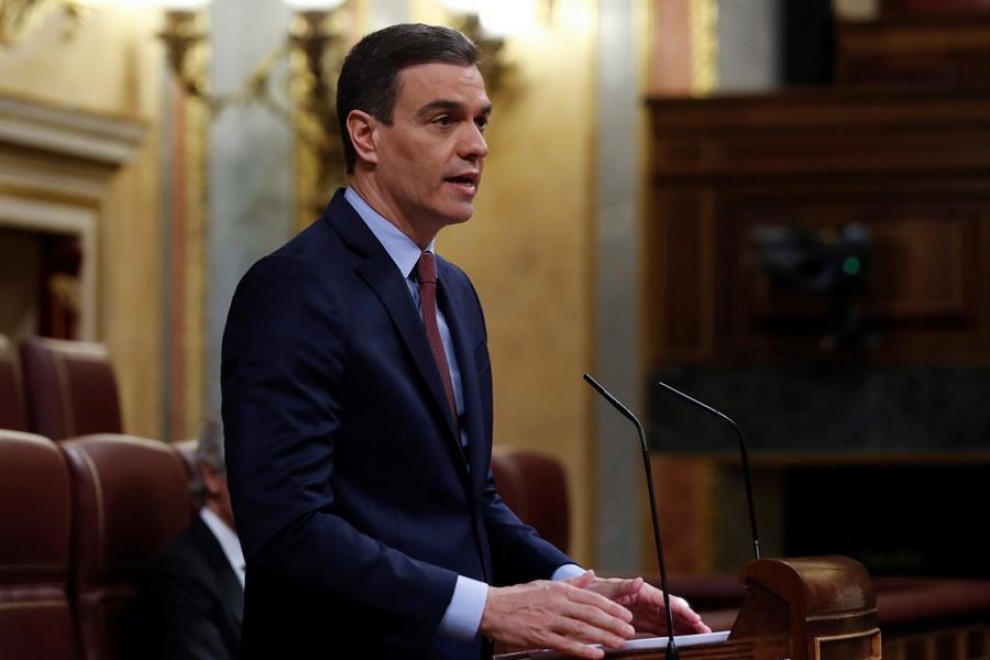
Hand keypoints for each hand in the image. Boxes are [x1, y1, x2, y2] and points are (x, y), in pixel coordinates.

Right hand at [480, 571, 636, 658]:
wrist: (492, 608)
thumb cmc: (518, 597)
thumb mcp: (545, 584)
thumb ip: (570, 583)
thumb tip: (590, 575)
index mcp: (559, 591)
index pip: (592, 599)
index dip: (612, 608)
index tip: (626, 615)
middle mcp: (557, 604)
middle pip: (591, 614)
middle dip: (614, 623)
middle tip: (630, 631)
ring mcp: (549, 621)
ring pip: (582, 629)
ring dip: (604, 637)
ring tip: (620, 642)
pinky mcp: (540, 637)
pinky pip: (566, 644)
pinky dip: (583, 650)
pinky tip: (596, 655)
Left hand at [581, 571, 712, 635]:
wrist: (581, 598)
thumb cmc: (593, 590)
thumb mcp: (605, 588)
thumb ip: (622, 586)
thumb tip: (639, 580)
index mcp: (639, 591)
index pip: (664, 601)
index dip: (680, 610)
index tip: (694, 617)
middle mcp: (644, 600)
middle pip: (670, 612)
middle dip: (688, 620)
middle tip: (705, 630)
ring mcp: (642, 611)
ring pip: (667, 621)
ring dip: (683, 628)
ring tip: (699, 636)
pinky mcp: (638, 622)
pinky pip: (657, 628)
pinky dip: (670, 633)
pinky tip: (681, 639)